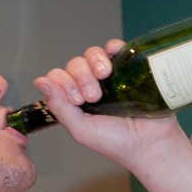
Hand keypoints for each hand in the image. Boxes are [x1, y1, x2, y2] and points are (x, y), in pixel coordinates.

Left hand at [34, 39, 188, 168]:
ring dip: (94, 62)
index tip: (78, 100)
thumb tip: (40, 82)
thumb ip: (60, 107)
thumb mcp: (81, 130)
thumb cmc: (116, 143)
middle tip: (93, 96)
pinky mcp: (129, 68)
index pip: (58, 78)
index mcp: (76, 100)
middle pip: (75, 64)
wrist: (151, 144)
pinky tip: (113, 54)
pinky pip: (115, 48)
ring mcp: (111, 76)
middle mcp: (91, 85)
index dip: (64, 83)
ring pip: (92, 54)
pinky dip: (112, 46)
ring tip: (105, 77)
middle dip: (80, 77)